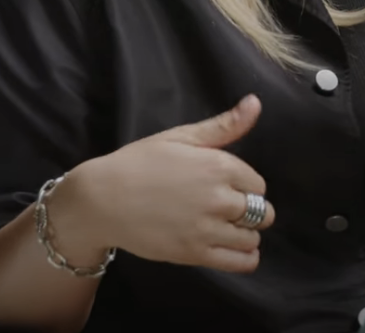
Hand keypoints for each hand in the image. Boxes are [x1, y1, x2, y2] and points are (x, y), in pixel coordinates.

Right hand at [55, 94, 275, 273]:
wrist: (102, 199)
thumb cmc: (139, 163)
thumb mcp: (181, 137)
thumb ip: (224, 126)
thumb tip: (255, 103)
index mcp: (219, 166)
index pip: (258, 184)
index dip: (246, 187)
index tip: (228, 187)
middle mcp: (219, 198)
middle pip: (262, 212)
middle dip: (250, 211)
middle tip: (229, 210)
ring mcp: (207, 229)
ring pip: (253, 237)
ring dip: (246, 234)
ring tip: (228, 229)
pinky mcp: (195, 254)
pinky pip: (240, 262)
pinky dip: (245, 258)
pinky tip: (235, 249)